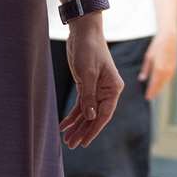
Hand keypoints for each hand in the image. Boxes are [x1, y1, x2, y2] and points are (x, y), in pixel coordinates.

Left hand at [60, 17, 122, 148]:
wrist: (84, 32)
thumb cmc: (89, 49)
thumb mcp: (88, 74)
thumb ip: (89, 97)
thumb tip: (90, 117)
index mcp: (113, 88)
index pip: (105, 114)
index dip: (94, 130)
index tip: (84, 142)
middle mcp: (107, 91)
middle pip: (95, 116)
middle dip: (83, 131)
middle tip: (72, 145)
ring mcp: (96, 89)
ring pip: (87, 113)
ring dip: (77, 126)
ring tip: (67, 140)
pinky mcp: (86, 86)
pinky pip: (81, 105)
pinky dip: (73, 115)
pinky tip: (64, 125)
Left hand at [139, 31, 176, 99]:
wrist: (170, 37)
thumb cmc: (157, 46)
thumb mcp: (148, 57)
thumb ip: (146, 69)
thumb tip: (142, 79)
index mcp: (159, 69)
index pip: (154, 84)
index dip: (151, 91)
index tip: (147, 97)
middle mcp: (166, 71)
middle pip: (161, 85)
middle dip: (155, 91)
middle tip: (150, 97)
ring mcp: (171, 69)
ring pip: (165, 82)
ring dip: (160, 87)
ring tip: (154, 91)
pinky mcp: (174, 67)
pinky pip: (169, 77)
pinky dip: (164, 82)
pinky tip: (161, 83)